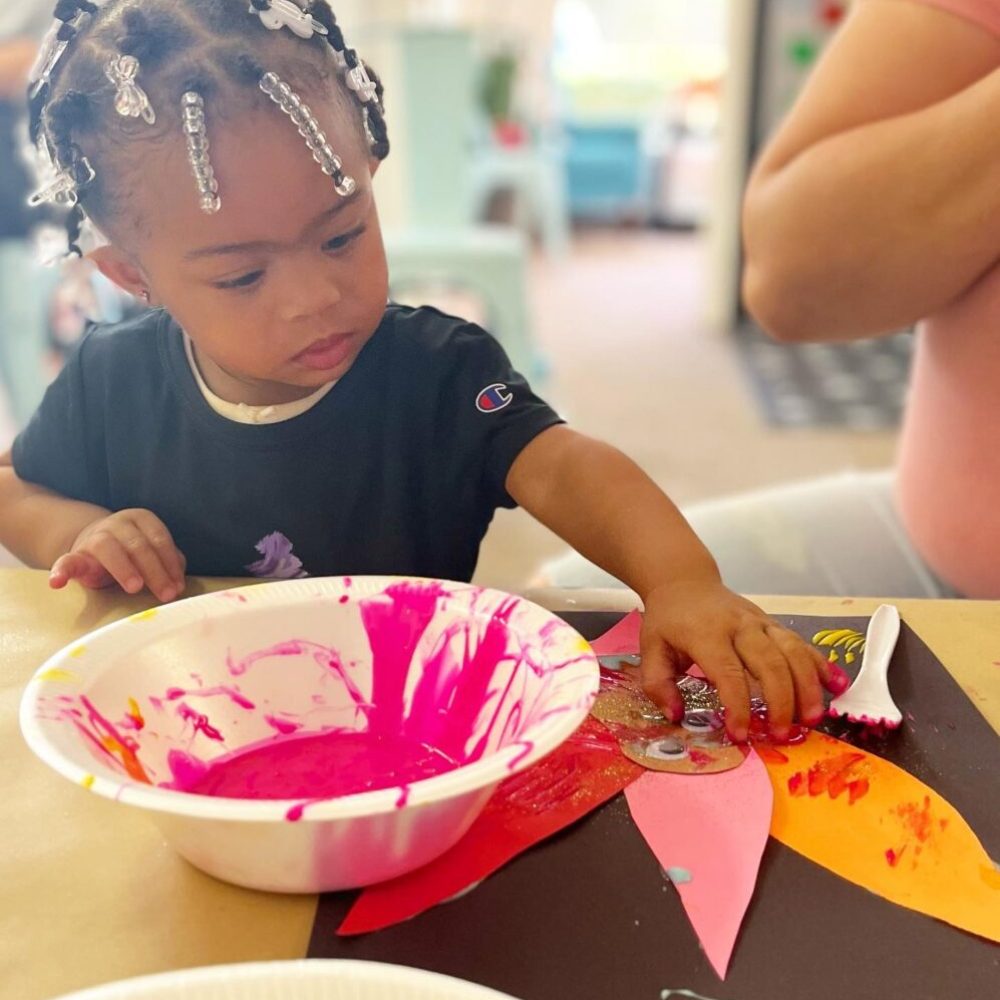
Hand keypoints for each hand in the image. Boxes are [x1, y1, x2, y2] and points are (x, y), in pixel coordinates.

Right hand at [49, 509, 186, 602]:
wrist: (92, 544)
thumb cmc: (130, 551)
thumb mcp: (151, 550)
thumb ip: (167, 560)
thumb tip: (178, 580)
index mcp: (141, 519)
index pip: (159, 539)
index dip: (170, 563)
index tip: (178, 586)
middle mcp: (118, 524)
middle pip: (138, 545)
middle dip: (155, 571)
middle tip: (166, 593)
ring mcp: (94, 538)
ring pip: (107, 548)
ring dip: (123, 568)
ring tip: (134, 587)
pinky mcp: (74, 555)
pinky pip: (66, 561)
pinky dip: (61, 571)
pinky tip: (58, 583)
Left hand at [639, 580, 849, 742]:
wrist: (685, 581)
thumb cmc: (669, 619)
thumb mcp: (650, 648)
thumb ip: (657, 683)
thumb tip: (675, 714)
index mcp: (706, 634)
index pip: (728, 672)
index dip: (737, 706)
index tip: (740, 734)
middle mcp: (738, 626)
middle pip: (769, 663)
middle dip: (779, 701)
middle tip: (780, 735)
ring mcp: (760, 622)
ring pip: (792, 652)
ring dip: (807, 686)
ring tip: (811, 719)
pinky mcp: (773, 623)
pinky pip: (802, 643)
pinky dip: (822, 664)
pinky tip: (838, 686)